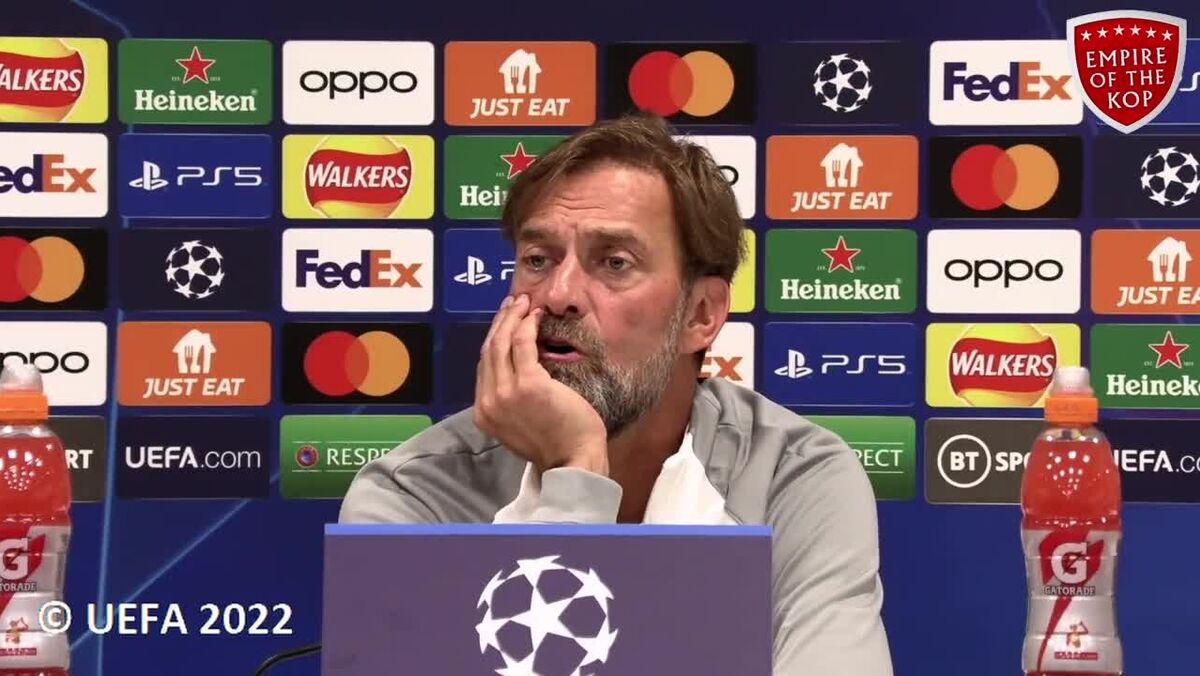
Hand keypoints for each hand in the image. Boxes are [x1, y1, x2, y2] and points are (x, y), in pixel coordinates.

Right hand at [474, 294, 609, 475]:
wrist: (573, 460)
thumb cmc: (556, 442)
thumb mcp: (520, 423)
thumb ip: (510, 401)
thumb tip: (514, 372)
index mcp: (484, 414)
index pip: (484, 366)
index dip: (493, 339)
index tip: (504, 322)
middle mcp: (489, 402)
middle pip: (489, 350)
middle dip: (500, 322)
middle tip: (512, 304)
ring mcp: (505, 393)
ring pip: (501, 343)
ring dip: (512, 318)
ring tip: (523, 303)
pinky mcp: (528, 384)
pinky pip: (522, 344)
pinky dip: (527, 325)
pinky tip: (536, 315)